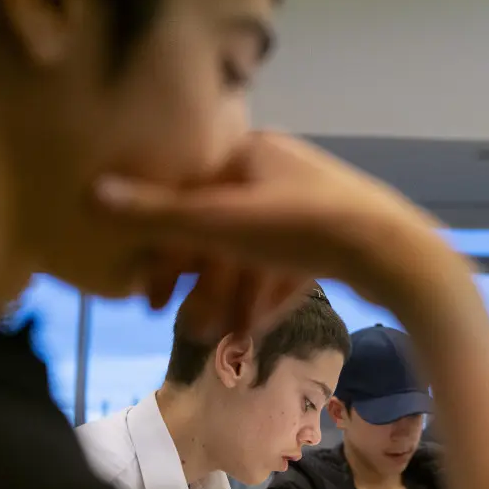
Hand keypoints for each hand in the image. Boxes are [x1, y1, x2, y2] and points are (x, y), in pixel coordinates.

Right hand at [93, 131, 470, 331]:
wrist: (399, 256)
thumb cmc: (305, 230)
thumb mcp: (223, 223)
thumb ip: (158, 214)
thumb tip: (89, 192)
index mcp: (250, 151)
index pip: (187, 195)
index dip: (160, 246)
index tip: (146, 296)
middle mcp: (281, 168)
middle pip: (220, 228)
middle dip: (198, 280)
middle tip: (178, 324)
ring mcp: (313, 201)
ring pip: (254, 252)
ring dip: (231, 295)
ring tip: (218, 337)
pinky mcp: (339, 236)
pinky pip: (288, 265)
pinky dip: (267, 295)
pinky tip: (255, 330)